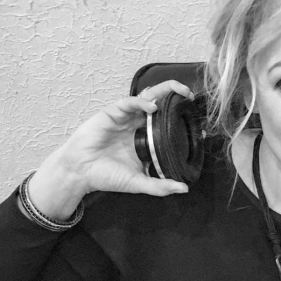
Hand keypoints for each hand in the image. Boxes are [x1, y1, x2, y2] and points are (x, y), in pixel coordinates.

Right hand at [29, 81, 192, 218]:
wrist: (80, 173)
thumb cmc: (107, 176)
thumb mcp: (139, 182)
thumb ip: (160, 186)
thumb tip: (184, 189)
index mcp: (146, 138)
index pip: (168, 126)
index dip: (183, 124)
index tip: (200, 128)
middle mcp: (138, 124)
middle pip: (161, 104)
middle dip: (177, 96)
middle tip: (191, 96)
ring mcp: (126, 117)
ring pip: (148, 96)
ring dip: (165, 91)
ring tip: (180, 92)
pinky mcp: (112, 112)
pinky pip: (129, 102)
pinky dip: (142, 101)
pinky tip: (152, 108)